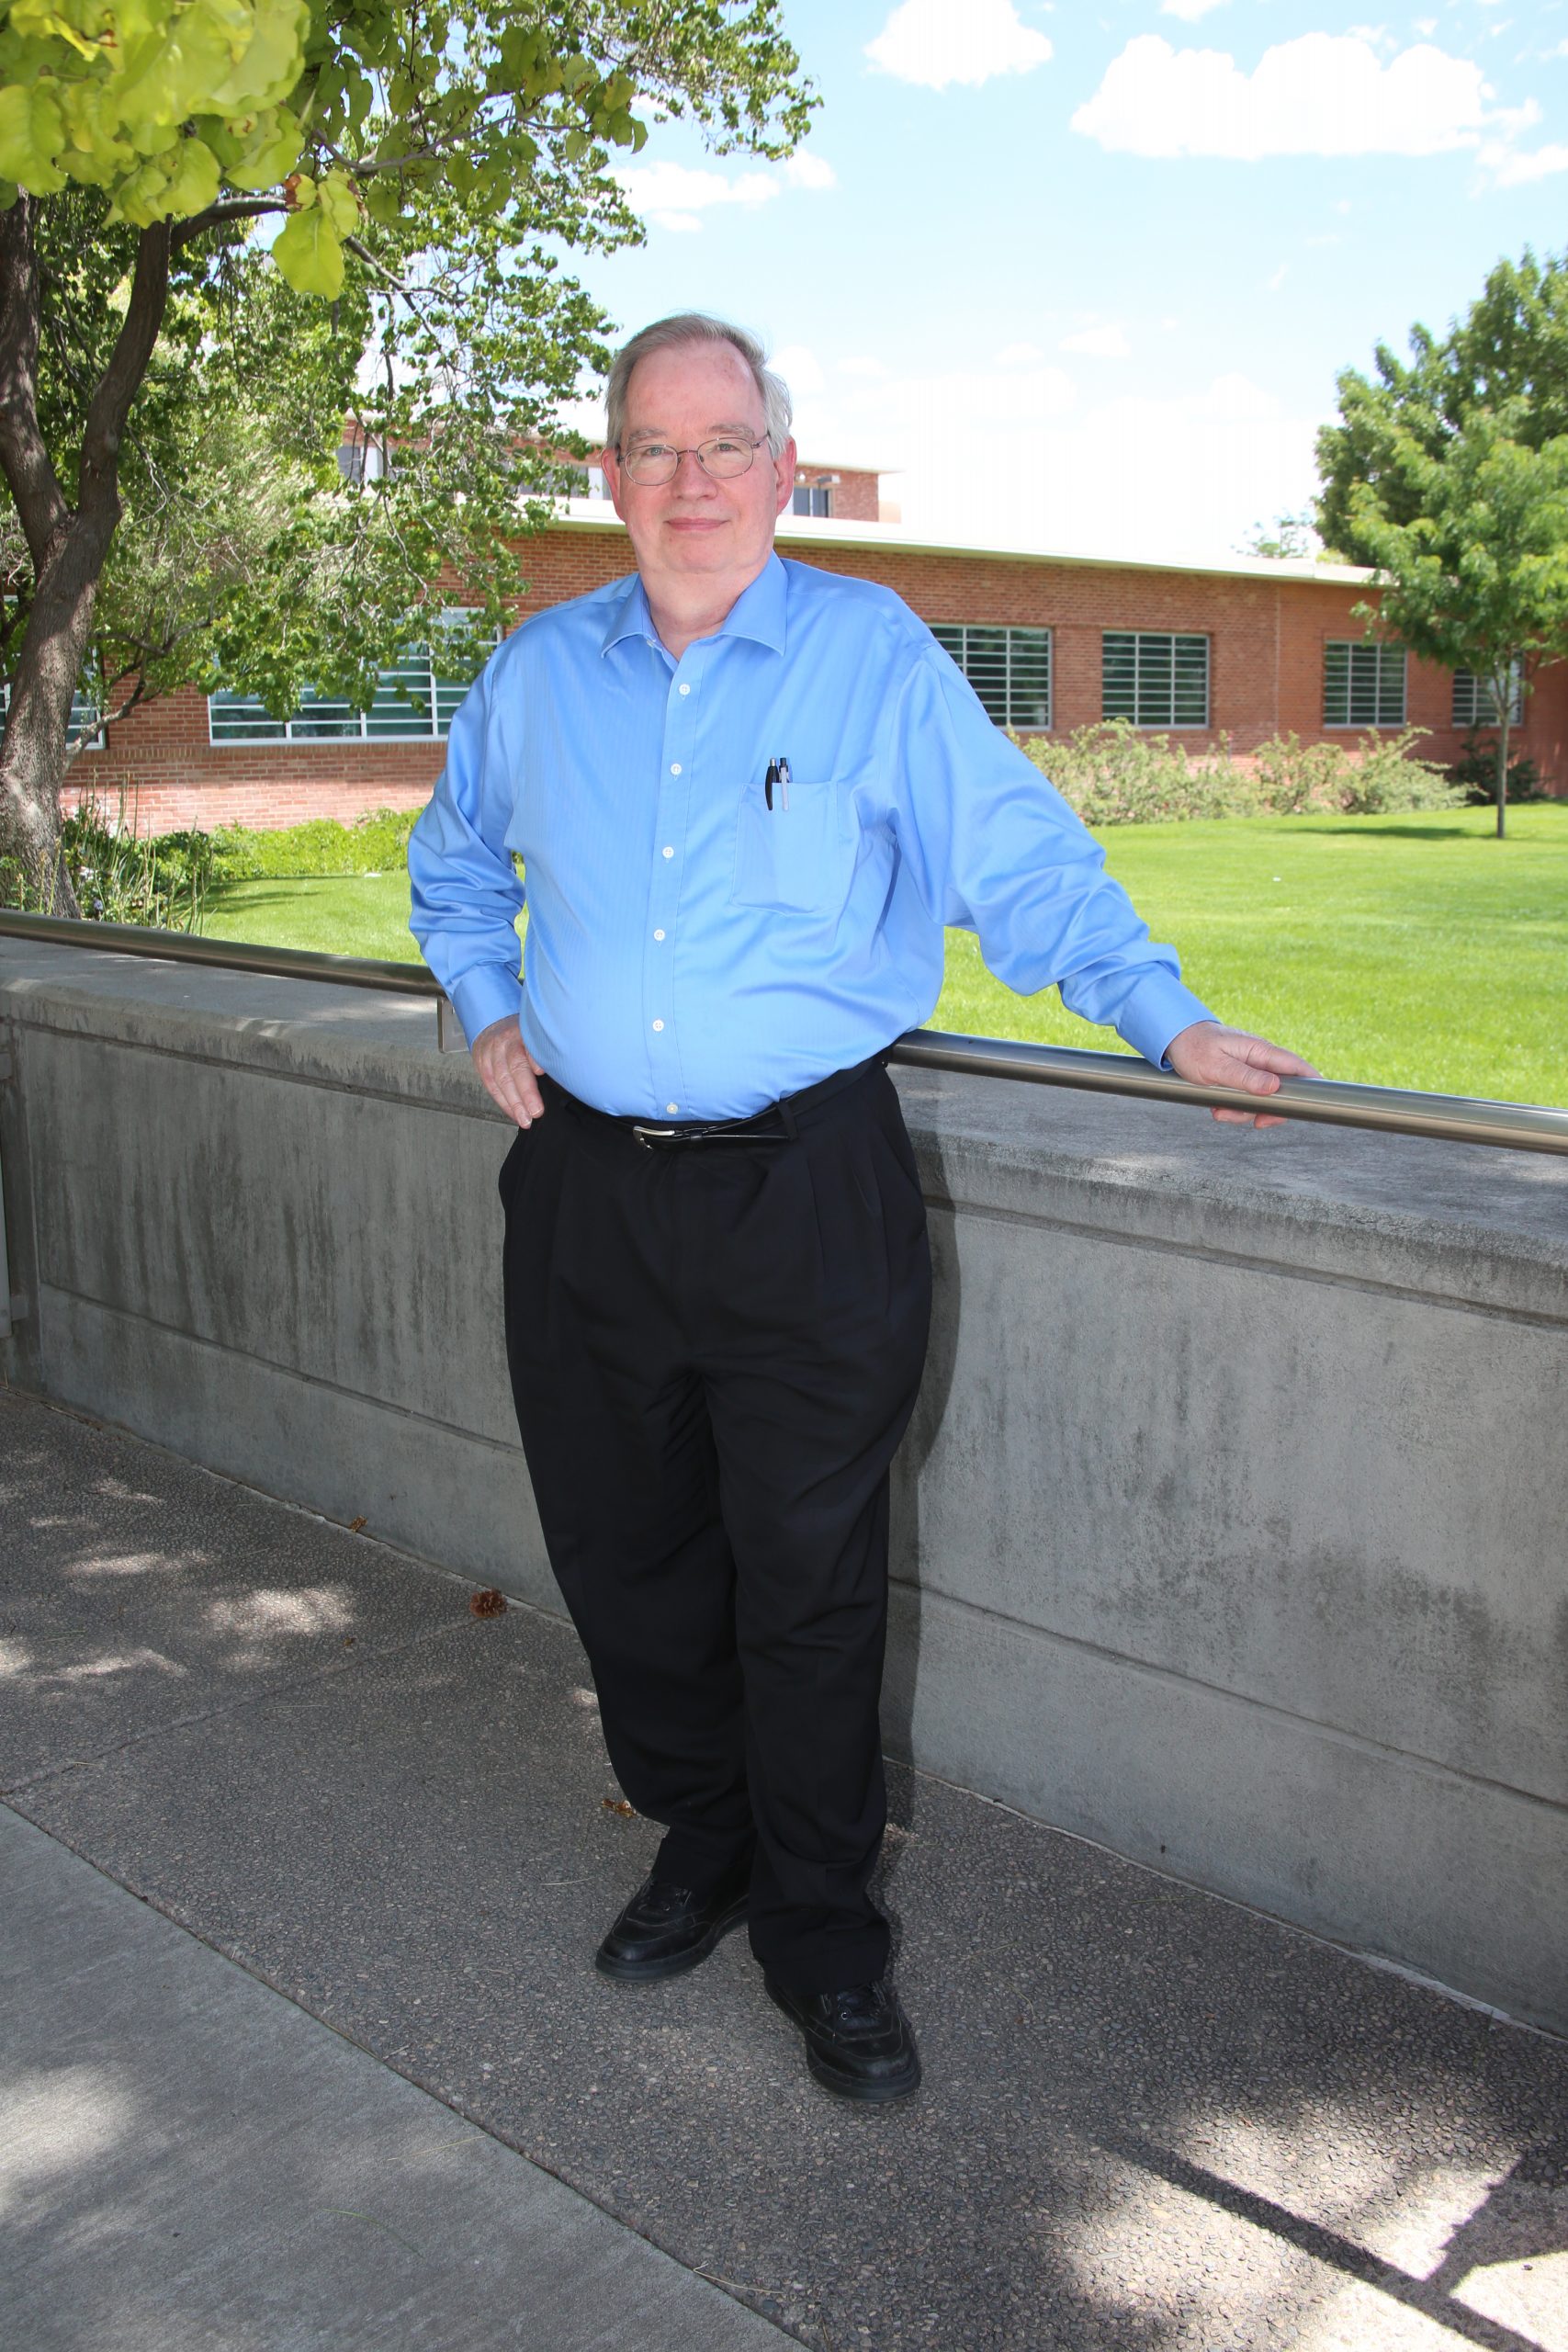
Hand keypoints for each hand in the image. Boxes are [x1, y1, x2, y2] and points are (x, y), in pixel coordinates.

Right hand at [471, 1016, 546, 1126]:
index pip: (531, 1044)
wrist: (494, 1026)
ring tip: (525, 1119)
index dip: (535, 1058)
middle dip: (526, 1092)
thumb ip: (547, 1054)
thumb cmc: (522, 1037)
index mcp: (525, 1031)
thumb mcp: (537, 1037)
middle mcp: (506, 1040)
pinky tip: (514, 1113)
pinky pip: (491, 1086)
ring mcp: (491, 1051)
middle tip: (536, 1112)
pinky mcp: (482, 1063)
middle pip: (515, 1066)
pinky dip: (504, 1102)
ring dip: (514, 1103)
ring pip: (501, 1079)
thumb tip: (567, 1079)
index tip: (541, 1071)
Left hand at [1165, 1020, 1319, 1129]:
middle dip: (1270, 1110)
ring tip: (1219, 1112)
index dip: (1312, 1083)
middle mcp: (1259, 1060)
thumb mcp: (1217, 1067)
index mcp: (1260, 1051)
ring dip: (1243, 1111)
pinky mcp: (1239, 1078)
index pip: (1296, 1066)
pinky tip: (1216, 1107)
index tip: (1317, 1103)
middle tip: (1258, 1122)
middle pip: (1282, 1089)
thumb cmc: (1193, 1048)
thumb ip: (1246, 1077)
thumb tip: (1275, 1087)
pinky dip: (1233, 1108)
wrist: (1172, 1039)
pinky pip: (1245, 1099)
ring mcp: (1250, 1069)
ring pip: (1261, 1099)